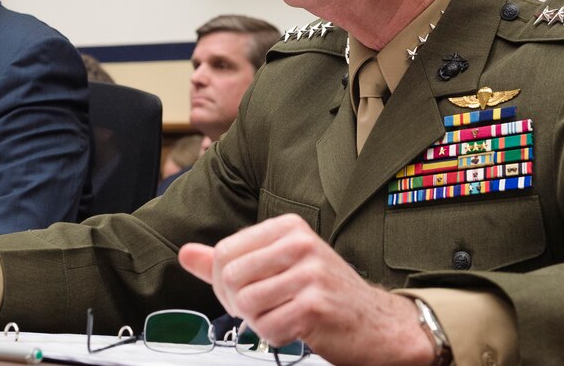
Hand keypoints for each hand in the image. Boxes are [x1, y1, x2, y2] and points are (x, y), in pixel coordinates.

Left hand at [178, 214, 432, 365]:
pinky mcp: (316, 306)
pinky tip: (295, 328)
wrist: (377, 323)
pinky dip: (275, 336)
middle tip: (263, 308)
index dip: (224, 282)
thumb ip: (229, 260)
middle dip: (239, 303)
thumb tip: (186, 254)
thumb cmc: (325, 292)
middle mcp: (300, 244)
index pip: (225, 252)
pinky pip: (268, 329)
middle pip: (231, 278)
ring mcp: (310, 274)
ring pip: (248, 305)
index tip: (244, 291)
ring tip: (282, 315)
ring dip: (259, 321)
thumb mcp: (278, 264)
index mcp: (288, 228)